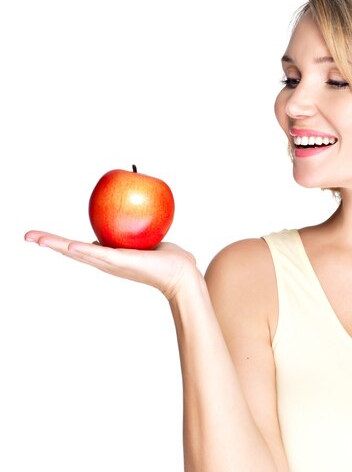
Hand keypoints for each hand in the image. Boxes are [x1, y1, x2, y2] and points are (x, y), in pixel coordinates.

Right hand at [24, 230, 199, 301]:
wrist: (183, 274)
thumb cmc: (170, 259)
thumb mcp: (149, 242)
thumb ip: (139, 234)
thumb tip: (136, 219)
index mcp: (111, 257)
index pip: (82, 248)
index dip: (62, 243)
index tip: (44, 237)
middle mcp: (107, 263)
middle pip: (72, 252)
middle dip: (50, 244)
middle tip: (28, 236)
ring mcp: (113, 264)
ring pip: (80, 253)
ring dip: (59, 246)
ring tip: (38, 239)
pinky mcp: (123, 263)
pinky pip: (101, 255)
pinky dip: (85, 250)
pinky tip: (71, 245)